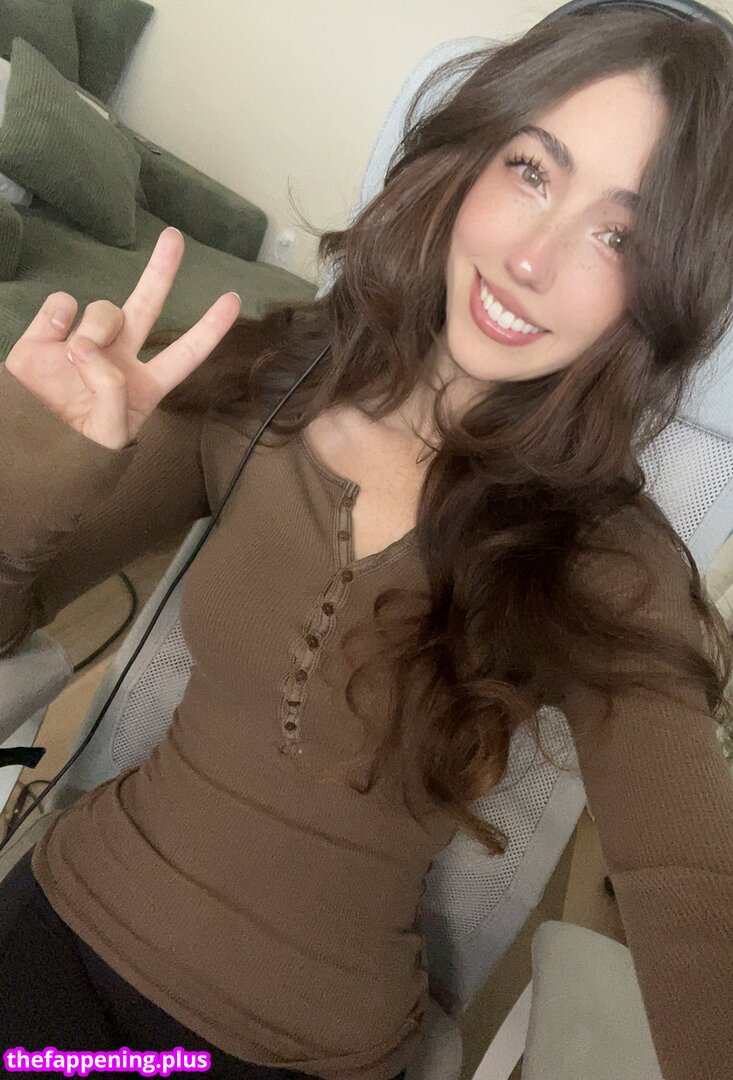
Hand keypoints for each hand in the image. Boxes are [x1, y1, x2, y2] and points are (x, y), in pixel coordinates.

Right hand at [4, 227, 240, 448]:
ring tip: (75, 360)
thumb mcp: (109, 433)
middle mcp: (118, 357)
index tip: (234, 300)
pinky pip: (62, 304)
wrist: (29, 449)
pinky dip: (57, 318)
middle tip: (174, 236)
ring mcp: (83, 342)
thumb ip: (111, 391)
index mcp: (145, 384)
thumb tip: (84, 347)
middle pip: (147, 306)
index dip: (210, 328)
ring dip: (95, 329)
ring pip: (104, 309)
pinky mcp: (45, 335)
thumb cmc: (79, 451)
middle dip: (162, 270)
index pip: (187, 353)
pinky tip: (52, 340)